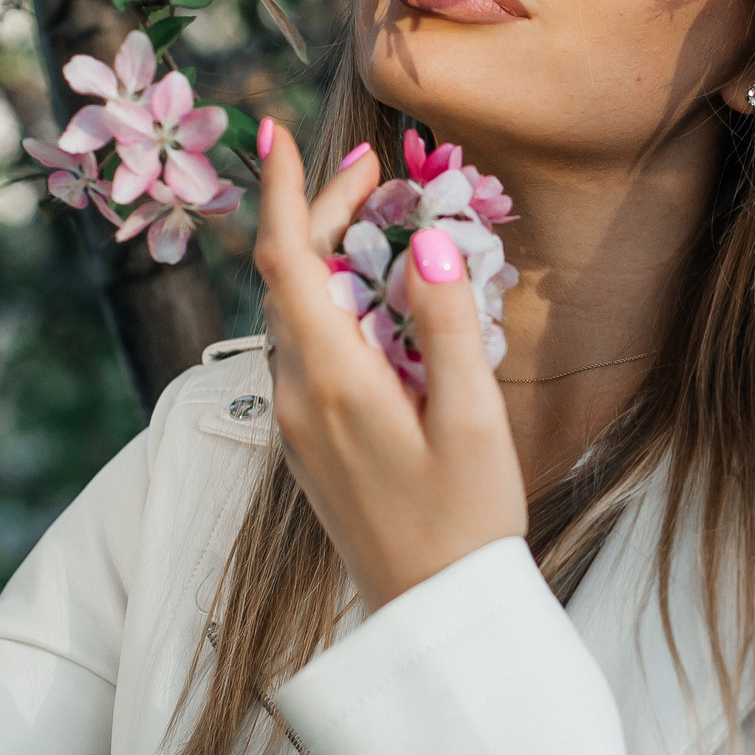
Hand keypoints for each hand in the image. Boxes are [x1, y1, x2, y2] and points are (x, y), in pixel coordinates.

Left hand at [252, 121, 528, 610]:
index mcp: (333, 382)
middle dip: (321, 213)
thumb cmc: (466, 526)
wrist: (434, 621)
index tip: (280, 133)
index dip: (284, 193)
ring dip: (328, 260)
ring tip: (385, 225)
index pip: (287, 262)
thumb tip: (427, 243)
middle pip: (288, 279)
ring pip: (294, 314)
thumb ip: (445, 325)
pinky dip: (333, 307)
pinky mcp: (311, 446)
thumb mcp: (474, 420)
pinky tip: (380, 304)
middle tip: (378, 174)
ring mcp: (298, 425)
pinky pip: (307, 352)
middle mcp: (299, 399)